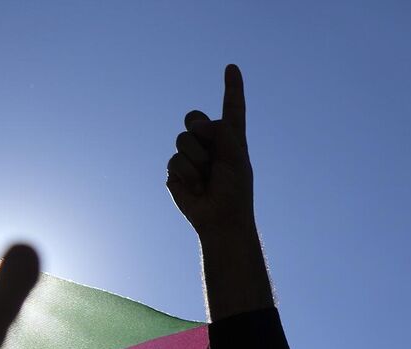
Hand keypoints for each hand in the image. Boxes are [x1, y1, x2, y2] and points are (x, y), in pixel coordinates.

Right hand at [167, 64, 256, 247]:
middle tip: (210, 150)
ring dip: (196, 158)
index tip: (232, 68)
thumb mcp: (236, 156)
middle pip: (194, 118)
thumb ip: (221, 132)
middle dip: (198, 128)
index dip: (232, 88)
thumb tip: (195, 125)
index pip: (232, 109)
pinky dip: (188, 174)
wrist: (221, 219)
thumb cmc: (235, 191)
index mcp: (231, 139)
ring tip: (207, 177)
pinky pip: (175, 160)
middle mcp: (211, 144)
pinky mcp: (177, 171)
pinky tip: (197, 188)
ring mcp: (192, 157)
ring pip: (183, 139)